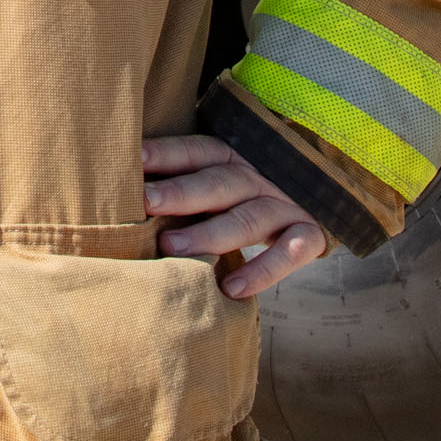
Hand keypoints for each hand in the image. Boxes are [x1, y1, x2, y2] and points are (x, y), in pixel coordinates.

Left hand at [142, 134, 327, 299]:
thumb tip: (124, 191)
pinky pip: (289, 253)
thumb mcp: (220, 183)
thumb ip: (183, 185)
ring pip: (248, 218)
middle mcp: (259, 179)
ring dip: (211, 233)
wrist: (316, 205)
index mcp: (232, 161)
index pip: (198, 152)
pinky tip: (232, 288)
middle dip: (182, 192)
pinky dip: (263, 271)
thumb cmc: (245, 200)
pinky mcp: (310, 235)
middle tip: (146, 202)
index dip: (167, 153)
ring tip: (172, 249)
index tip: (133, 159)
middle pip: (219, 183)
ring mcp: (286, 206)